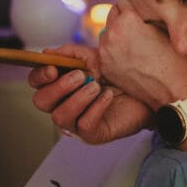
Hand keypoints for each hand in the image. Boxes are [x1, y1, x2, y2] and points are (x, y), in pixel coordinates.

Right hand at [28, 42, 151, 144]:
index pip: (37, 84)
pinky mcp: (93, 134)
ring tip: (96, 86)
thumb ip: (71, 54)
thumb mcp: (95, 58)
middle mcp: (64, 105)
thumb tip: (46, 52)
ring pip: (60, 117)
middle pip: (41, 102)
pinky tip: (107, 96)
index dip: (39, 76)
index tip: (53, 68)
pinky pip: (84, 125)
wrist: (149, 90)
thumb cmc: (120, 75)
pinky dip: (95, 108)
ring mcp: (76, 123)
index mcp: (61, 86)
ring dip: (77, 98)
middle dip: (58, 87)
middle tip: (80, 75)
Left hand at [98, 0, 186, 106]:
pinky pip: (107, 52)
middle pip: (113, 17)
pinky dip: (116, 53)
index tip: (143, 16)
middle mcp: (111, 34)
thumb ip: (148, 14)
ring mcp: (105, 53)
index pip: (123, 1)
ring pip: (108, 35)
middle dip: (124, 21)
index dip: (135, 9)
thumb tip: (141, 4)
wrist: (173, 93)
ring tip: (138, 47)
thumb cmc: (176, 59)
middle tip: (141, 31)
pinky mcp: (105, 68)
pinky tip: (133, 60)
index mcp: (126, 20)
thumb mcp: (166, 28)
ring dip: (118, 37)